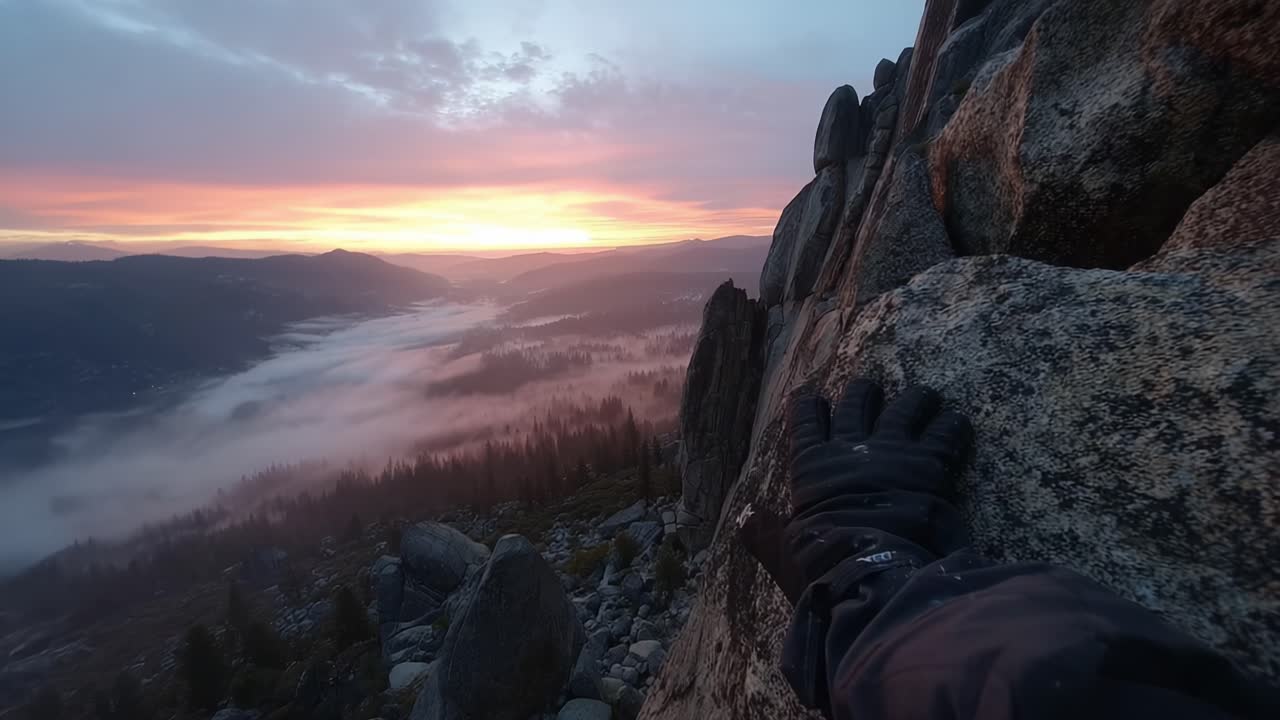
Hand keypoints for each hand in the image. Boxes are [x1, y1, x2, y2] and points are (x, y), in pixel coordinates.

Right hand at [740, 379, 971, 602]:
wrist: (871, 570)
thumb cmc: (821, 564)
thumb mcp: (781, 551)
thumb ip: (763, 531)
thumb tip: (743, 517)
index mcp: (812, 464)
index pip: (805, 420)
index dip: (808, 405)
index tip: (811, 395)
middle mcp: (851, 447)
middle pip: (856, 402)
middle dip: (862, 392)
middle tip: (869, 388)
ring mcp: (892, 450)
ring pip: (904, 406)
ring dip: (913, 398)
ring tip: (922, 395)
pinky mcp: (930, 462)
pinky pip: (944, 430)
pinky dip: (951, 423)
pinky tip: (954, 420)